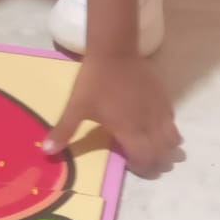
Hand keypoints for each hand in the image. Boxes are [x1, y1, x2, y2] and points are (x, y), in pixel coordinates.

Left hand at [46, 55, 181, 177]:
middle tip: (148, 165)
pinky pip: (172, 121)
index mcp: (128, 130)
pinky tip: (158, 127)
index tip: (133, 168)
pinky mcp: (164, 98)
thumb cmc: (95, 81)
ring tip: (159, 150)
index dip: (142, 169)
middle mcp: (148, 124)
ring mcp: (159, 110)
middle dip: (157, 163)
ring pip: (173, 138)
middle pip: (162, 153)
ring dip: (167, 149)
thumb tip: (47, 152)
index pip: (144, 159)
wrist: (114, 50)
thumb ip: (64, 131)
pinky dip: (168, 130)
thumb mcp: (76, 106)